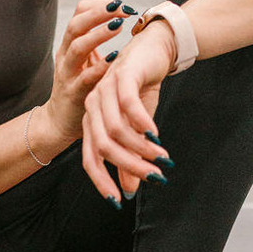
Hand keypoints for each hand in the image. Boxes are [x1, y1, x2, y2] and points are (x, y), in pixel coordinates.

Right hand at [42, 0, 140, 145]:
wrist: (58, 123)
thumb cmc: (77, 89)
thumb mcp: (83, 62)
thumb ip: (95, 43)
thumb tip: (118, 20)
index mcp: (69, 45)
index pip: (79, 14)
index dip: (98, 5)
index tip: (119, 4)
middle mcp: (65, 56)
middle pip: (76, 25)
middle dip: (99, 13)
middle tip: (120, 8)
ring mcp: (67, 74)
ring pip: (78, 47)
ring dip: (98, 34)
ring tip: (118, 27)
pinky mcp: (74, 93)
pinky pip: (86, 77)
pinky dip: (100, 66)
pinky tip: (115, 59)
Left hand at [81, 20, 176, 203]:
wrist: (153, 50)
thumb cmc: (141, 90)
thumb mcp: (137, 128)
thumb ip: (130, 157)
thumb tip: (131, 190)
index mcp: (92, 121)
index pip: (90, 158)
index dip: (102, 181)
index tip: (118, 201)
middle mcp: (93, 107)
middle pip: (103, 148)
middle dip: (130, 167)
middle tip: (155, 178)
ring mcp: (105, 91)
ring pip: (116, 130)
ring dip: (141, 149)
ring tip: (162, 158)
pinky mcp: (122, 77)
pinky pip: (129, 106)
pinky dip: (143, 124)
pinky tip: (156, 135)